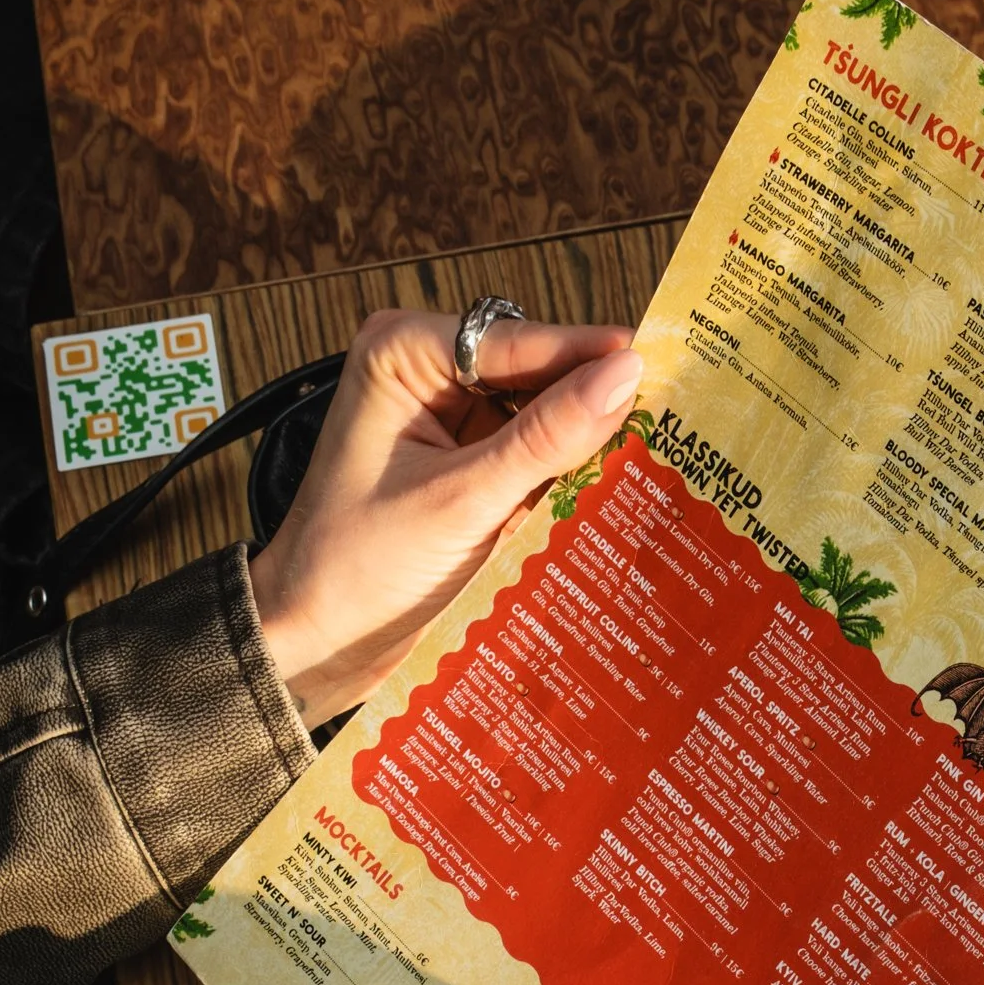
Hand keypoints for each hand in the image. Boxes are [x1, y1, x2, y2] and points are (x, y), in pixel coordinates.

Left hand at [250, 308, 640, 725]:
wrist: (314, 643)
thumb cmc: (358, 569)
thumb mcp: (462, 501)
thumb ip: (547, 439)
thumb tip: (626, 375)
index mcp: (404, 353)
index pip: (520, 341)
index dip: (591, 356)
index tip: (663, 363)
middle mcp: (426, 373)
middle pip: (537, 373)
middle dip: (591, 403)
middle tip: (670, 421)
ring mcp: (448, 421)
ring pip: (542, 417)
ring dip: (584, 446)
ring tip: (653, 461)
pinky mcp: (465, 467)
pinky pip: (533, 459)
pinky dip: (564, 480)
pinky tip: (608, 496)